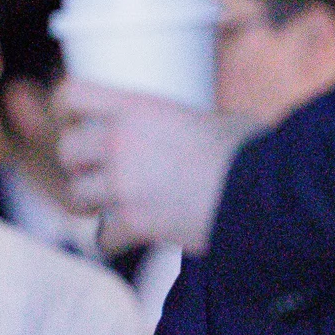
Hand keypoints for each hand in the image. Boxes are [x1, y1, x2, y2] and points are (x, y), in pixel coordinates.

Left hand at [55, 79, 258, 254]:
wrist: (268, 192)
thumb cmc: (253, 150)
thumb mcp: (213, 117)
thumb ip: (185, 124)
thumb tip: (196, 131)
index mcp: (138, 107)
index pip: (72, 94)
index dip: (66, 108)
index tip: (76, 120)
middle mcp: (122, 142)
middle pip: (66, 151)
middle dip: (78, 163)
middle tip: (97, 169)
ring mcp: (124, 184)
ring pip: (76, 196)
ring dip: (91, 202)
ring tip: (112, 202)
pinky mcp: (135, 223)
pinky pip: (102, 237)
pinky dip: (113, 239)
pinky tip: (128, 235)